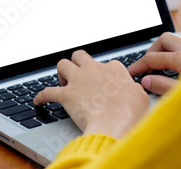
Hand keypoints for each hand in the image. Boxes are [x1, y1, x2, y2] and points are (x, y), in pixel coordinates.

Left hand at [34, 50, 149, 138]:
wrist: (115, 124)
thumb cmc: (130, 113)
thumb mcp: (141, 97)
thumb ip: (134, 90)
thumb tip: (133, 92)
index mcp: (113, 69)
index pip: (106, 64)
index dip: (104, 75)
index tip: (104, 85)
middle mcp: (94, 70)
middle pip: (80, 56)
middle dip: (77, 63)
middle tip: (79, 77)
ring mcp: (78, 81)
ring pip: (62, 64)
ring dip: (61, 73)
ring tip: (63, 83)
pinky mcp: (66, 95)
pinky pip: (47, 92)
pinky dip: (41, 96)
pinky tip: (38, 100)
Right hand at [128, 32, 180, 94]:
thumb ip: (164, 86)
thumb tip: (146, 81)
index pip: (152, 58)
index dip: (138, 66)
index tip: (131, 73)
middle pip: (164, 40)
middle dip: (152, 52)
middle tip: (146, 67)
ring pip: (178, 41)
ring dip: (166, 52)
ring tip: (161, 68)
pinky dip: (179, 54)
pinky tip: (180, 69)